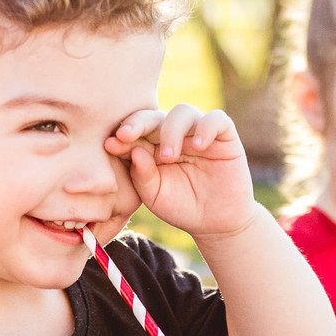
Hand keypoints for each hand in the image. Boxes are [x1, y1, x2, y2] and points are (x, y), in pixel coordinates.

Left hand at [104, 104, 256, 237]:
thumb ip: (142, 175)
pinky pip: (216, 120)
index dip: (123, 134)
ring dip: (171, 130)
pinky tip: (197, 147)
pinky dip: (206, 128)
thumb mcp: (155, 195)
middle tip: (126, 135)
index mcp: (152, 145)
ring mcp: (198, 133)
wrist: (215, 222)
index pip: (136, 130)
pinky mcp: (224, 136)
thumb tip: (134, 152)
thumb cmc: (181, 207)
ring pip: (183, 112)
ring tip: (168, 156)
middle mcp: (174, 134)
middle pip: (155, 116)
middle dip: (138, 123)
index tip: (110, 144)